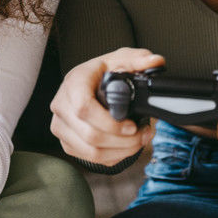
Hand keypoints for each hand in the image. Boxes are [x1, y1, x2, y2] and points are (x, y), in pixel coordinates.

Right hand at [49, 48, 159, 166]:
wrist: (89, 83)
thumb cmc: (103, 72)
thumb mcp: (122, 59)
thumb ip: (140, 59)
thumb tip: (156, 61)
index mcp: (74, 82)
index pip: (84, 108)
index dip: (109, 123)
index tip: (132, 125)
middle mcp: (61, 105)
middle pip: (89, 135)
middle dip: (123, 141)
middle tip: (143, 134)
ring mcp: (61, 125)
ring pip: (91, 151)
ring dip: (121, 151)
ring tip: (140, 140)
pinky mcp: (67, 141)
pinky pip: (90, 158)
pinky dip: (113, 156)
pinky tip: (127, 146)